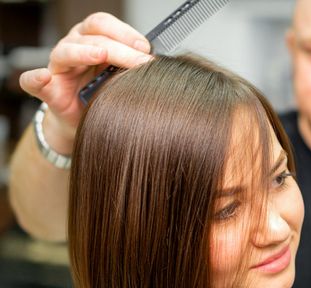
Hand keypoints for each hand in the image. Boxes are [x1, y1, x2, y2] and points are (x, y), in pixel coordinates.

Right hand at [19, 12, 152, 148]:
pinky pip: (33, 82)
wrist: (84, 118)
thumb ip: (132, 66)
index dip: (125, 32)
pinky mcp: (47, 89)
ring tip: (101, 55)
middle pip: (93, 38)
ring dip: (85, 52)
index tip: (146, 48)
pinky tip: (44, 78)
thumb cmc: (103, 91)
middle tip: (141, 61)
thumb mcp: (120, 75)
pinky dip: (36, 79)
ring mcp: (58, 66)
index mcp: (91, 38)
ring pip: (67, 52)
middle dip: (120, 48)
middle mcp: (73, 46)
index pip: (104, 25)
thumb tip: (156, 64)